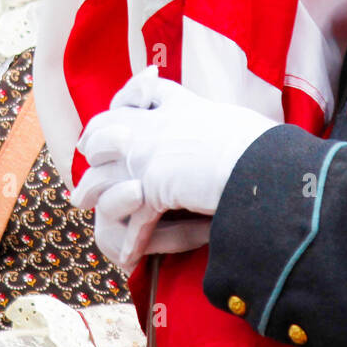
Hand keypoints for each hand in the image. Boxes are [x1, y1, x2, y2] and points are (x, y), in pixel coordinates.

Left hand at [69, 66, 274, 270]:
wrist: (261, 166)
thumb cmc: (263, 145)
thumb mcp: (240, 122)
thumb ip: (224, 124)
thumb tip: (236, 128)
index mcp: (184, 107)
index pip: (148, 91)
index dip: (131, 94)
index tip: (121, 100)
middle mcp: (159, 127)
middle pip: (108, 123)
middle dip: (94, 137)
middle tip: (86, 149)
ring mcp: (150, 157)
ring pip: (102, 170)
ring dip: (91, 188)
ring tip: (82, 201)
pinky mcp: (151, 189)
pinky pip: (132, 217)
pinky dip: (131, 238)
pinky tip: (129, 254)